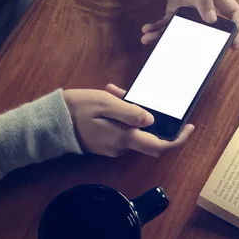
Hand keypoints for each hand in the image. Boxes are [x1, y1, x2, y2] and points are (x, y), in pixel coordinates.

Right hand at [63, 83, 193, 157]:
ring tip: (113, 91)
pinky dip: (121, 115)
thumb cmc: (76, 109)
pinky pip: (121, 129)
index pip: (159, 146)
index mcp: (124, 138)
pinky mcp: (105, 143)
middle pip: (147, 135)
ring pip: (133, 129)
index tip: (189, 128)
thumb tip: (152, 120)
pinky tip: (109, 98)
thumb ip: (130, 112)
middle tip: (135, 94)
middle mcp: (121, 147)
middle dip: (148, 115)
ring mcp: (112, 147)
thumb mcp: (105, 103)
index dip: (178, 140)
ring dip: (131, 111)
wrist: (49, 123)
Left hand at [142, 0, 238, 47]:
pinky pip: (169, 22)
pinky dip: (158, 28)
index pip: (234, 13)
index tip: (233, 45)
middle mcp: (204, 2)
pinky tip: (147, 30)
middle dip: (199, 43)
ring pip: (184, 28)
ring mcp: (189, 5)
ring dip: (168, 36)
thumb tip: (212, 20)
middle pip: (209, 28)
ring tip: (151, 40)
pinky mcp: (175, 5)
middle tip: (189, 55)